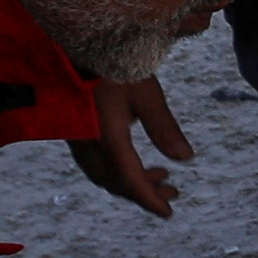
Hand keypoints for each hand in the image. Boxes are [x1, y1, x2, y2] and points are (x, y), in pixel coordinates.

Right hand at [72, 75, 194, 218]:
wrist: (72, 44)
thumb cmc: (113, 62)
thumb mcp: (146, 92)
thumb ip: (163, 127)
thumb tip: (185, 158)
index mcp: (106, 138)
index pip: (130, 180)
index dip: (149, 200)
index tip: (168, 213)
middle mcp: (87, 143)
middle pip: (115, 182)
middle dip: (144, 192)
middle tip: (173, 192)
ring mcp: (75, 137)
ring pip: (103, 173)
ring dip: (131, 181)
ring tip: (162, 175)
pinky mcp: (72, 129)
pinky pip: (93, 161)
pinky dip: (116, 168)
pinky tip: (133, 158)